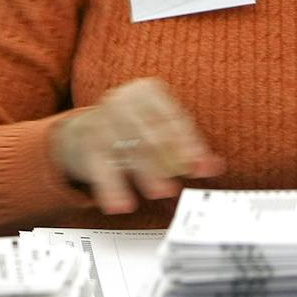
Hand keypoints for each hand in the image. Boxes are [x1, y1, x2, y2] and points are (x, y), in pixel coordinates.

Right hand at [51, 78, 222, 214]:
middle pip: (150, 132)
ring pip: (127, 149)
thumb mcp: (161, 132)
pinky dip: (112, 188)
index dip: (187, 141)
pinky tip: (119, 205)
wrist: (83, 131)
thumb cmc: (132, 130)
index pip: (172, 116)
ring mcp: (100, 119)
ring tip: (159, 192)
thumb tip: (213, 165)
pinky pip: (101, 167)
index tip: (196, 163)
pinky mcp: (85, 143)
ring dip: (145, 173)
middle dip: (166, 160)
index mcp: (146, 91)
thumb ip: (189, 148)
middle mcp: (121, 99)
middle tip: (179, 181)